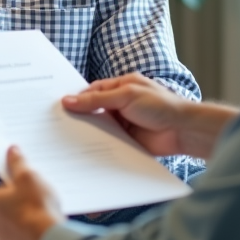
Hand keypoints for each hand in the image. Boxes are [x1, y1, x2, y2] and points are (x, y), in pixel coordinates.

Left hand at [0, 146, 63, 239]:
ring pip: (14, 223)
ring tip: (42, 214)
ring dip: (25, 219)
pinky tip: (43, 228)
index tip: (28, 186)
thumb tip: (12, 151)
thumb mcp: (28, 177)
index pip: (1, 190)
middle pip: (7, 207)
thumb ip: (18, 163)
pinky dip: (31, 233)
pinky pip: (23, 238)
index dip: (16, 186)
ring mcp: (4, 239)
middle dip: (20, 203)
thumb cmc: (36, 208)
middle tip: (38, 200)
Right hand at [62, 73, 238, 159]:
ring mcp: (122, 124)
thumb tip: (68, 100)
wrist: (183, 130)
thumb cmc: (160, 105)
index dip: (75, 99)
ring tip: (64, 140)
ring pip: (98, 128)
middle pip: (92, 111)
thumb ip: (96, 99)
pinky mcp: (126, 142)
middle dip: (78, 117)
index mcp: (119, 88)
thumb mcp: (125, 96)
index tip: (57, 107)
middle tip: (56, 125)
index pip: (91, 92)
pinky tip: (83, 151)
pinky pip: (107, 143)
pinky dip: (97, 146)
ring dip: (86, 133)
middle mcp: (119, 105)